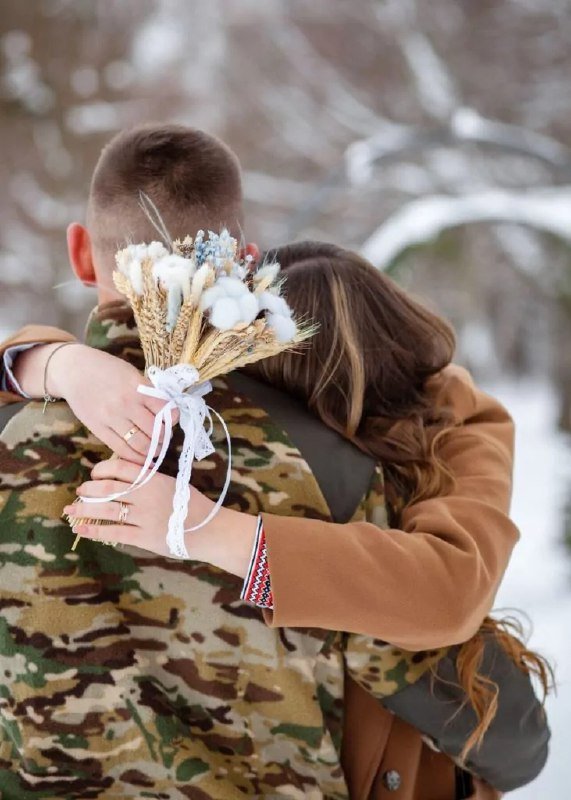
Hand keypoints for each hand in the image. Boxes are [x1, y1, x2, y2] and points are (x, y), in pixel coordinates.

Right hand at [16, 343, 175, 462]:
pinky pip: (121, 449)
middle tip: (165, 438)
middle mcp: (125, 403)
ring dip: (153, 451)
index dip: (174, 417)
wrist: (73, 370)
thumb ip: (148, 391)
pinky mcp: (98, 429)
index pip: (165, 409)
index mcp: (137, 387)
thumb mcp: (131, 373)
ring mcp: (111, 418)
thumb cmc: (106, 369)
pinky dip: (135, 458)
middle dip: (164, 438)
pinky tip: (141, 458)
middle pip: (155, 430)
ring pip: (140, 444)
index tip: (173, 419)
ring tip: (156, 450)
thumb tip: (168, 410)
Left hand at [64, 457, 214, 557]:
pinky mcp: (144, 537)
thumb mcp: (172, 483)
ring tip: (73, 509)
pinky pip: (114, 532)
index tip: (94, 474)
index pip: (120, 468)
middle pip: (108, 488)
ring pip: (107, 510)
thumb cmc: (191, 504)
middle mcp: (147, 495)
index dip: (101, 469)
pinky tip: (82, 529)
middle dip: (89, 490)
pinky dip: (95, 530)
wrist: (209, 529)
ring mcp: (145, 517)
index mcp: (154, 479)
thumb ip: (148, 479)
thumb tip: (121, 476)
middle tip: (81, 492)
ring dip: (86, 509)